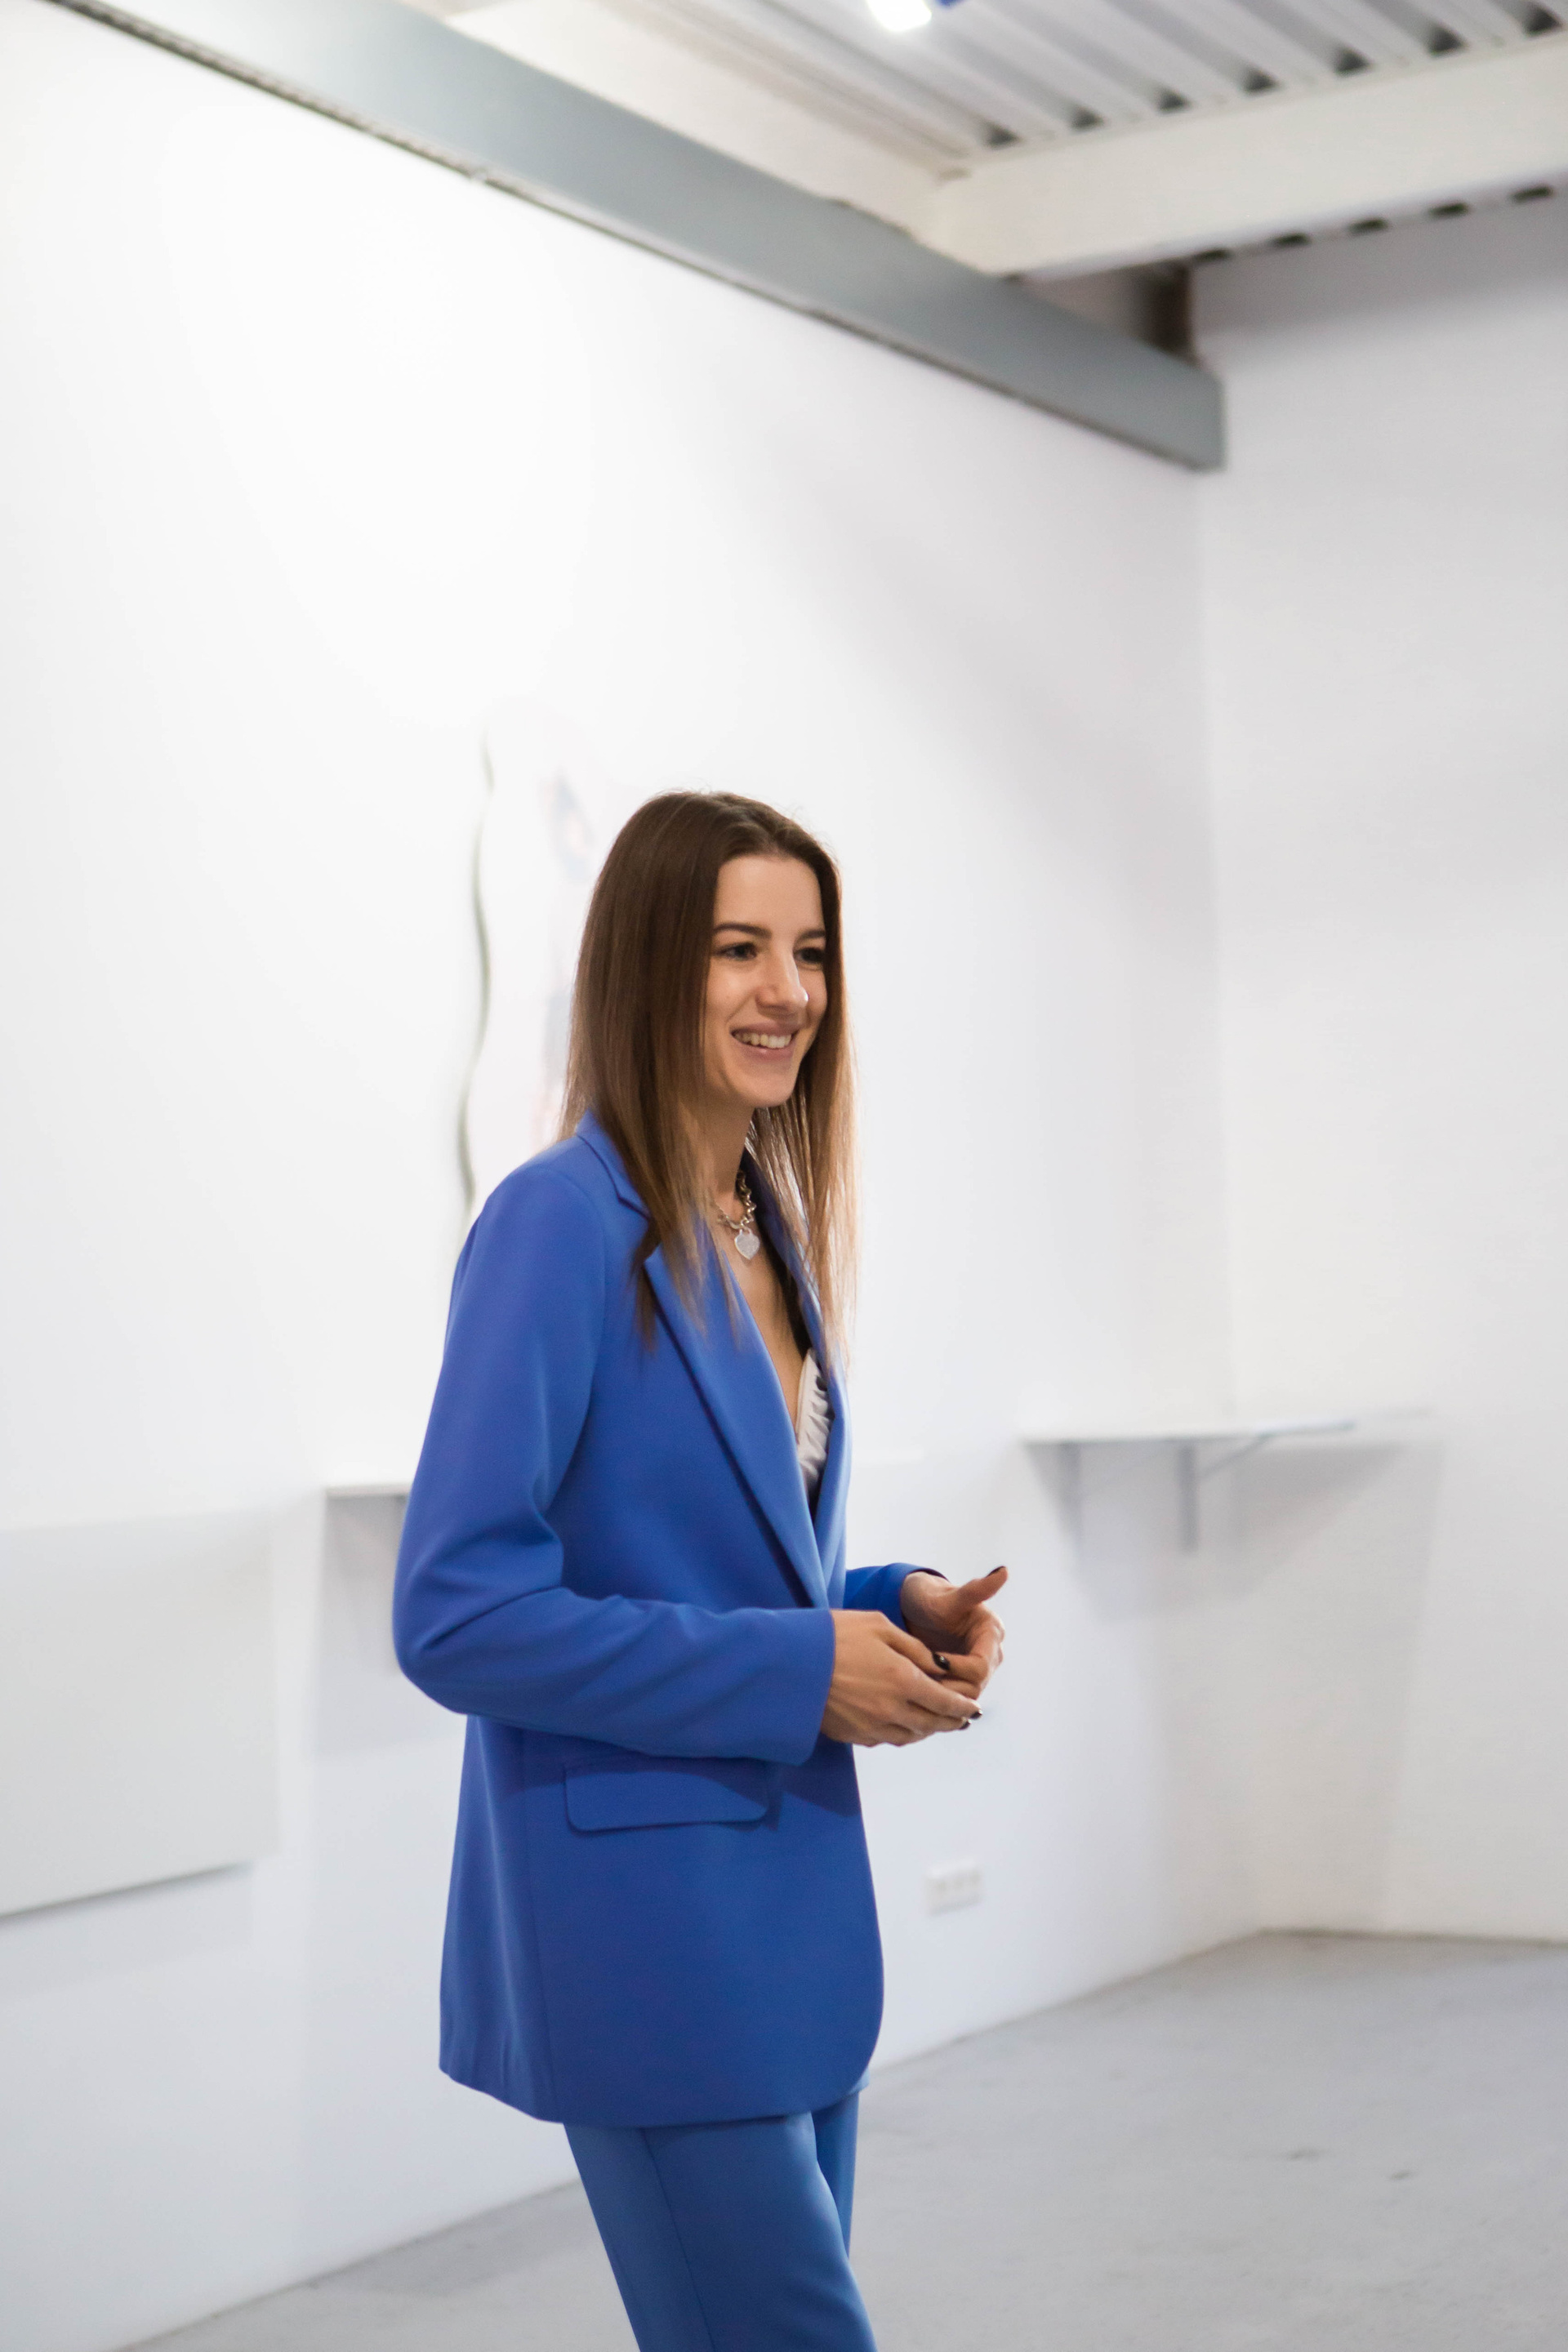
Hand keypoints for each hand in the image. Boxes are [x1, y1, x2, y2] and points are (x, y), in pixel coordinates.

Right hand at [820, 1610, 981, 1747]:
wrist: (787, 1663)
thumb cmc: (834, 1635)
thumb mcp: (879, 1627)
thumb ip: (914, 1649)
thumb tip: (939, 1668)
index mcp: (902, 1680)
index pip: (945, 1702)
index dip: (963, 1707)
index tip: (974, 1708)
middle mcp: (892, 1710)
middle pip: (932, 1724)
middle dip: (951, 1722)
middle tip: (963, 1719)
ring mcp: (871, 1727)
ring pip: (911, 1736)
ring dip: (929, 1730)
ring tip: (937, 1723)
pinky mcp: (853, 1736)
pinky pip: (888, 1740)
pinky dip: (903, 1734)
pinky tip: (904, 1726)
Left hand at [898, 1567, 1007, 1699]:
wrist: (918, 1608)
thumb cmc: (932, 1597)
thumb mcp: (949, 1597)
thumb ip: (975, 1590)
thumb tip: (1004, 1571)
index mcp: (991, 1632)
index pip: (980, 1666)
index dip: (956, 1669)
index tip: (930, 1660)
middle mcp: (991, 1652)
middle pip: (976, 1685)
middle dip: (948, 1685)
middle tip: (919, 1678)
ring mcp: (981, 1667)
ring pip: (968, 1697)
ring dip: (943, 1695)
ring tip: (917, 1683)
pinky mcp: (967, 1678)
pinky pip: (959, 1698)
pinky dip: (941, 1697)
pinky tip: (920, 1691)